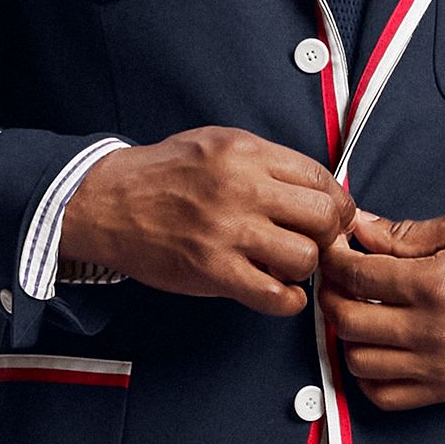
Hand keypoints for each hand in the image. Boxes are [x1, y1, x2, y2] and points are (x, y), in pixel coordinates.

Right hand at [59, 127, 352, 316]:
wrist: (106, 202)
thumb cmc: (161, 174)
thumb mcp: (216, 143)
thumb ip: (266, 162)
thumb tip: (316, 187)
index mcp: (246, 153)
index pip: (320, 178)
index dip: (337, 202)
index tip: (334, 216)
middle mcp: (241, 188)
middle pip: (323, 216)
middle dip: (329, 234)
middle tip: (315, 242)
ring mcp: (227, 231)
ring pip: (306, 257)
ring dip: (305, 267)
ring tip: (288, 265)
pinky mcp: (212, 270)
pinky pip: (274, 295)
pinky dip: (288, 300)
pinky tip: (279, 291)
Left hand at [319, 210, 444, 410]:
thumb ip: (408, 232)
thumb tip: (361, 230)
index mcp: (437, 285)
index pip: (358, 275)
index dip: (336, 259)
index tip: (336, 251)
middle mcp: (433, 331)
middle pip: (347, 320)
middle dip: (331, 295)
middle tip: (337, 280)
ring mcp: (438, 367)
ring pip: (357, 361)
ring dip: (346, 336)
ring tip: (357, 312)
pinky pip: (385, 396)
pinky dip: (367, 376)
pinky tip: (376, 349)